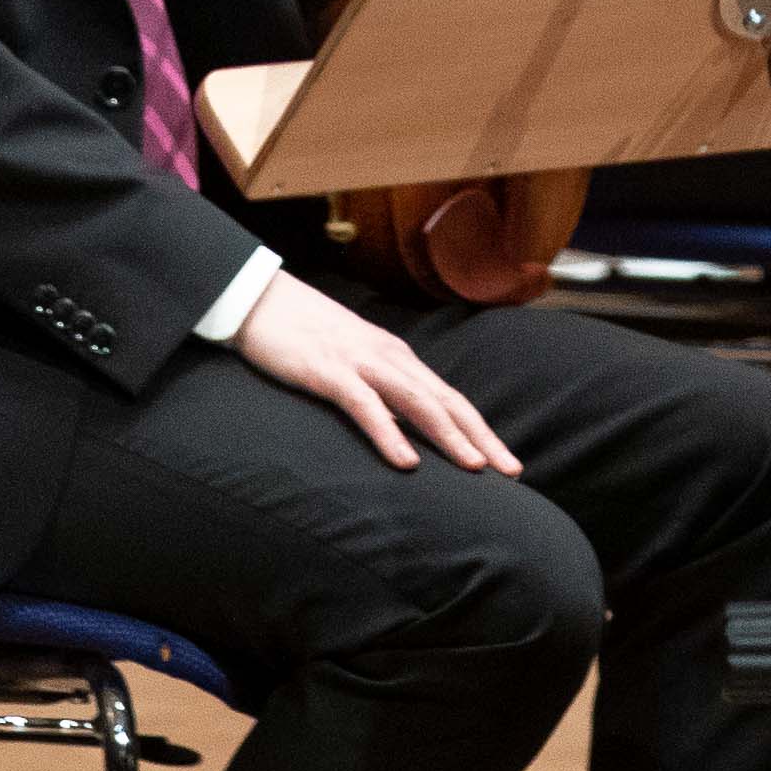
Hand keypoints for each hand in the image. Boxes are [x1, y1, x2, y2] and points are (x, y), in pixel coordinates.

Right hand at [232, 273, 519, 472]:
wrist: (259, 298)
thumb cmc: (305, 334)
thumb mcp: (353, 362)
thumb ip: (381, 391)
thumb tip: (406, 429)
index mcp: (398, 358)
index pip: (450, 399)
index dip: (481, 431)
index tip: (508, 463)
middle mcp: (389, 358)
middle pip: (445, 402)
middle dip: (481, 437)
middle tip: (512, 472)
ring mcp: (360, 362)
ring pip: (416, 402)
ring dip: (448, 436)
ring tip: (474, 467)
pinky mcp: (328, 371)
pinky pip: (365, 406)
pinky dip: (388, 434)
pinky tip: (405, 461)